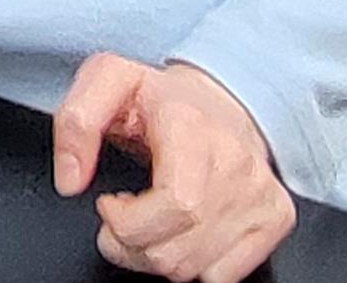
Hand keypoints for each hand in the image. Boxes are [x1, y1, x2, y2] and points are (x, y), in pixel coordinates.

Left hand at [53, 56, 296, 282]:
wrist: (223, 97)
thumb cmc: (161, 97)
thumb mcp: (105, 83)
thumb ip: (75, 123)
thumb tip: (70, 180)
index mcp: (192, 129)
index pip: (175, 206)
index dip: (127, 221)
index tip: (110, 203)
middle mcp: (234, 163)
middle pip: (174, 251)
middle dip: (129, 244)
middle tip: (121, 216)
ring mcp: (260, 194)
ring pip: (194, 270)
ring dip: (156, 255)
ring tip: (149, 220)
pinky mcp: (276, 218)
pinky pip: (224, 277)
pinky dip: (193, 264)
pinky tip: (181, 230)